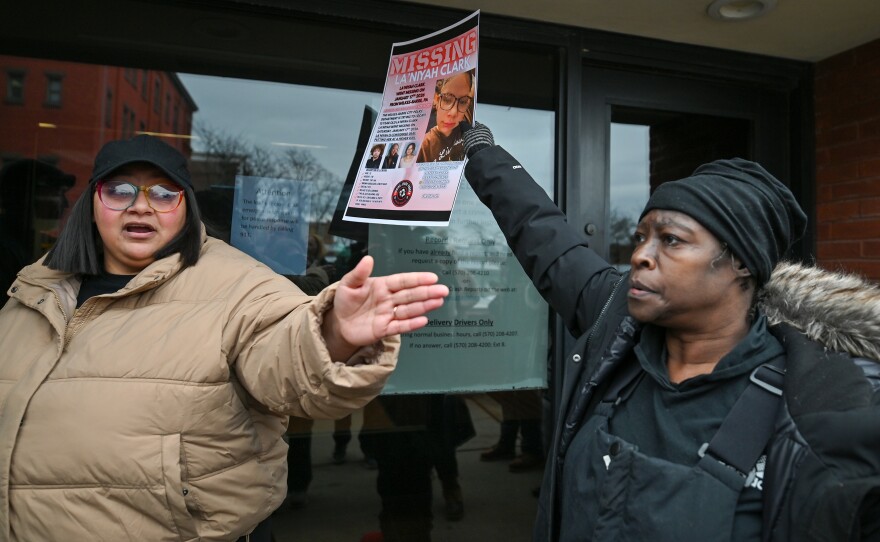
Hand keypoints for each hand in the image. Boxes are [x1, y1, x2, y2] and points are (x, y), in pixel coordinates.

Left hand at [322, 255, 448, 359]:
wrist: (338, 323)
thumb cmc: (345, 300)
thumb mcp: (347, 284)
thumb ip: (358, 273)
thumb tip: (368, 259)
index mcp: (382, 286)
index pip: (402, 281)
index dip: (417, 279)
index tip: (432, 277)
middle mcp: (389, 300)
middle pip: (410, 295)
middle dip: (427, 292)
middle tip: (443, 290)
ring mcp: (388, 315)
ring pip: (409, 310)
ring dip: (424, 306)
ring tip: (438, 302)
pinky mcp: (384, 329)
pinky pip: (400, 327)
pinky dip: (411, 324)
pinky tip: (423, 320)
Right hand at [459, 121, 493, 157]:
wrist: (480, 153)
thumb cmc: (474, 140)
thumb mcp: (467, 131)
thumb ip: (464, 125)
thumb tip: (462, 122)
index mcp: (483, 126)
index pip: (475, 124)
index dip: (468, 126)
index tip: (464, 129)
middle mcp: (487, 133)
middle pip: (477, 132)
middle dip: (471, 134)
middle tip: (465, 138)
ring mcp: (488, 141)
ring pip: (478, 139)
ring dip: (474, 141)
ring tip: (468, 144)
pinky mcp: (487, 148)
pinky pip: (480, 145)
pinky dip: (476, 146)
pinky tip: (472, 149)